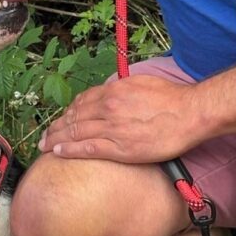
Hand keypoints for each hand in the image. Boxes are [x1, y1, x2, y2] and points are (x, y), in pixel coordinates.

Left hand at [39, 75, 201, 163]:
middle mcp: (108, 107)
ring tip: (45, 145)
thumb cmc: (173, 98)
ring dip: (56, 138)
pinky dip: (69, 149)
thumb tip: (115, 90)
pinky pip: (87, 147)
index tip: (61, 119)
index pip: (82, 101)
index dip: (68, 111)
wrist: (190, 113)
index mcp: (114, 91)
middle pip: (74, 117)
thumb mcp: (143, 83)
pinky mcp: (120, 147)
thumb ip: (123, 88)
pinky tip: (58, 152)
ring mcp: (112, 127)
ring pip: (75, 132)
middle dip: (55, 126)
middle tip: (44, 135)